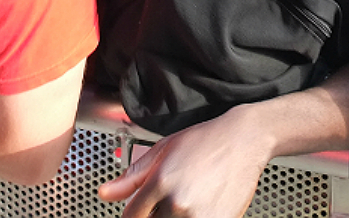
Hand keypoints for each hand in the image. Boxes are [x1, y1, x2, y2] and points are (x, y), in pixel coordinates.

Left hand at [99, 109, 268, 217]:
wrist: (244, 139)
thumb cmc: (205, 141)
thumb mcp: (163, 149)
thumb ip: (132, 176)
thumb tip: (105, 194)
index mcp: (160, 181)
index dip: (134, 216)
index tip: (142, 212)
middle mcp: (177, 202)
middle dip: (155, 216)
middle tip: (168, 202)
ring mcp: (198, 216)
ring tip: (187, 202)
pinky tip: (199, 207)